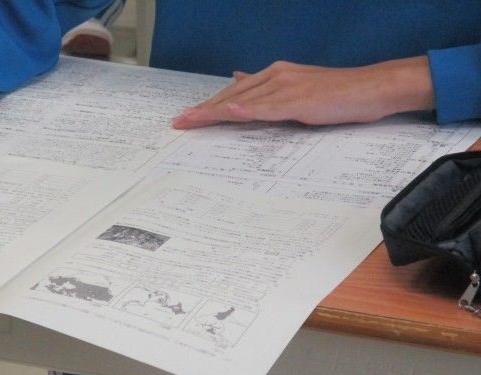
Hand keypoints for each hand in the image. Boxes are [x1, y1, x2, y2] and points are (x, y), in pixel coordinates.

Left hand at [172, 56, 434, 128]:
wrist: (371, 88)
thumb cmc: (337, 93)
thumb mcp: (296, 89)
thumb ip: (268, 90)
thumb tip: (240, 83)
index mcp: (275, 75)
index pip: (234, 93)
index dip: (209, 105)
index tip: (189, 116)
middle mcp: (276, 77)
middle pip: (232, 96)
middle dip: (203, 110)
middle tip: (179, 123)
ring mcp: (287, 88)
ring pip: (244, 101)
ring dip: (215, 112)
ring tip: (192, 121)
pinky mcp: (300, 101)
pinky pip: (269, 107)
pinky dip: (248, 111)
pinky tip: (230, 114)